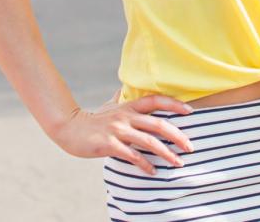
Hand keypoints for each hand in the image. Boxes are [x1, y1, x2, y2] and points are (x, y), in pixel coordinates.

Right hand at [50, 93, 195, 174]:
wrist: (69, 128)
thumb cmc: (94, 119)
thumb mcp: (110, 106)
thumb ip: (121, 98)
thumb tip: (124, 87)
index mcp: (130, 106)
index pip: (157, 100)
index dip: (174, 104)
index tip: (190, 112)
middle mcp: (127, 116)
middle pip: (159, 124)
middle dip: (178, 136)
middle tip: (190, 147)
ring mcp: (118, 130)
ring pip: (149, 141)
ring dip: (166, 153)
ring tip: (177, 162)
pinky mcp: (109, 145)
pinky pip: (132, 155)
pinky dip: (145, 164)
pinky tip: (153, 171)